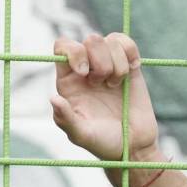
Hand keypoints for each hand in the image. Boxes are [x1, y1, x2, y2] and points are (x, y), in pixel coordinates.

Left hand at [50, 33, 162, 165]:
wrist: (133, 146)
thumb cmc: (103, 142)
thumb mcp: (81, 135)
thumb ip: (65, 119)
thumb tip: (53, 99)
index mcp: (69, 81)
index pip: (62, 47)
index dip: (73, 53)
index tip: (84, 73)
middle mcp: (87, 69)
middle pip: (89, 40)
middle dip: (99, 61)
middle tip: (101, 85)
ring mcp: (108, 65)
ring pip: (109, 40)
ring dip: (116, 64)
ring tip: (115, 86)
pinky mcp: (129, 65)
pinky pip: (126, 43)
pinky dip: (130, 54)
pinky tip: (131, 73)